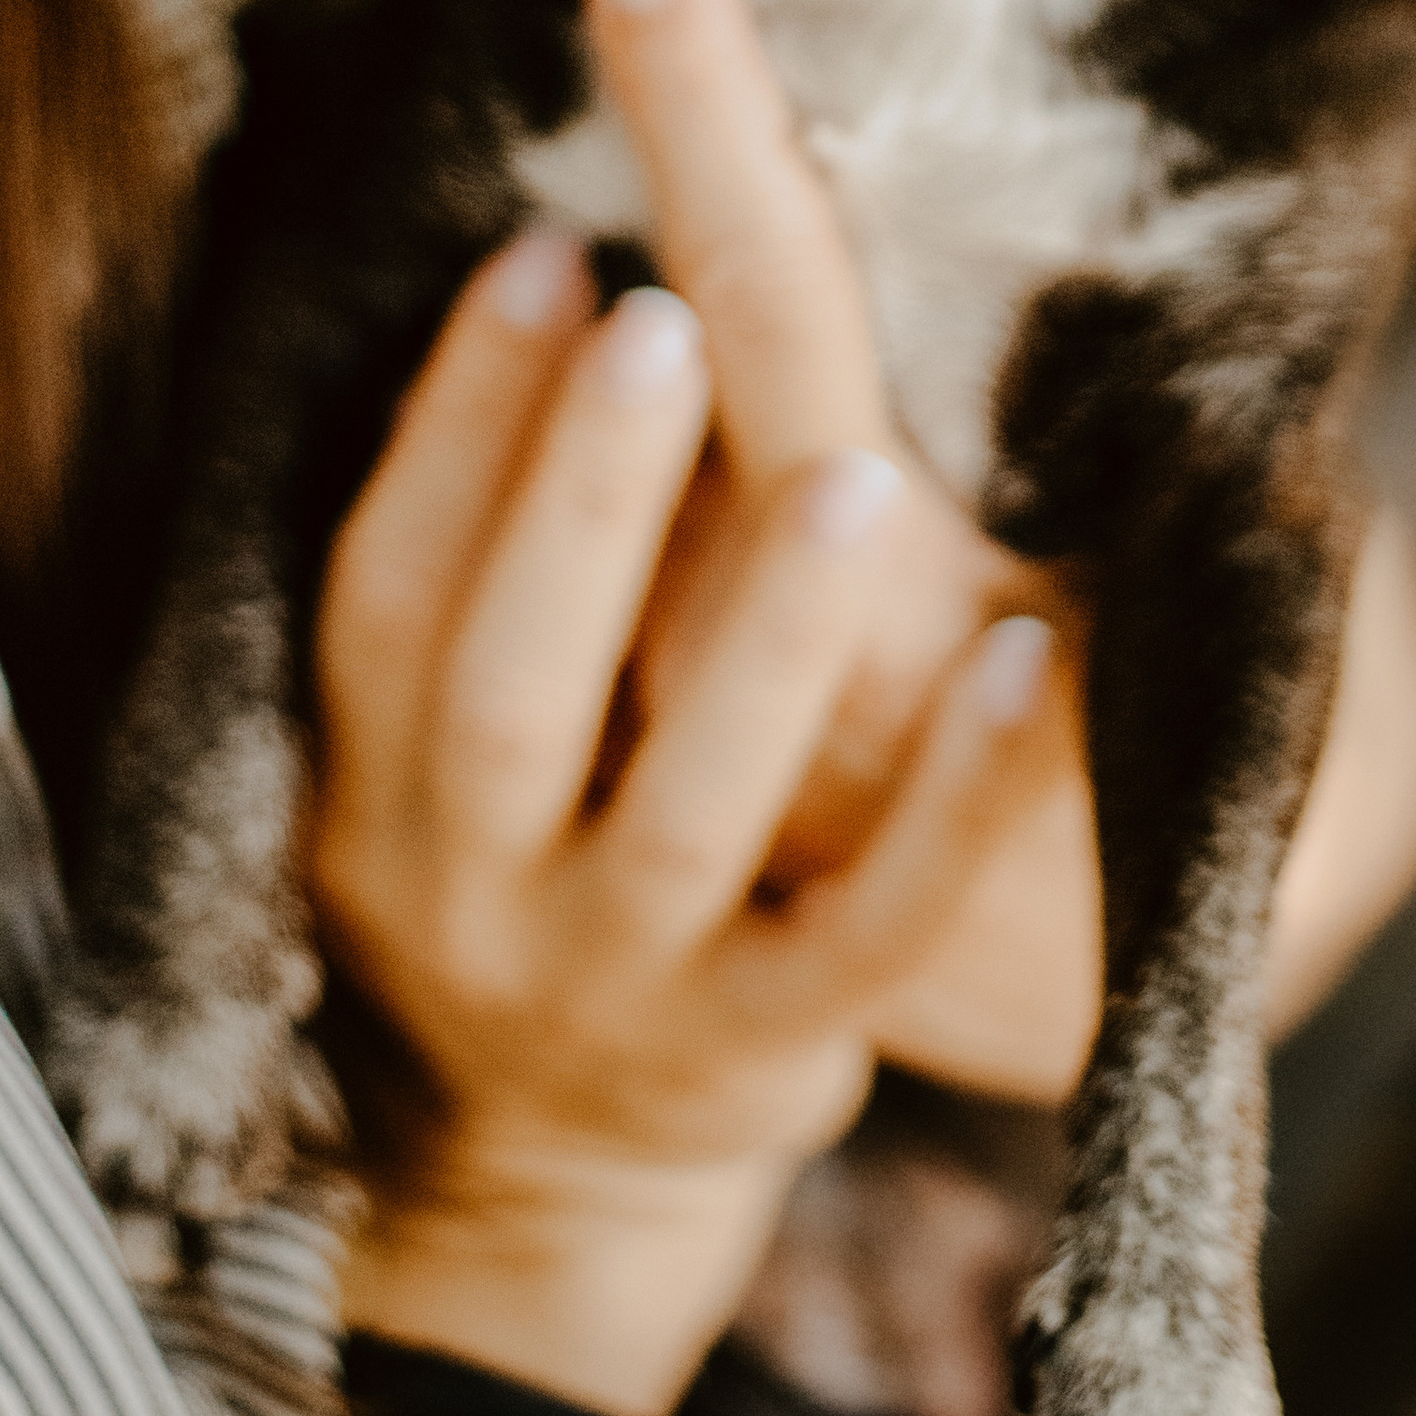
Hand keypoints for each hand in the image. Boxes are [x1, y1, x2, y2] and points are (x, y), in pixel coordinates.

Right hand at [307, 0, 1065, 1415]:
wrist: (546, 1175)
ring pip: (690, 807)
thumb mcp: (443, 720)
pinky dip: (948, 803)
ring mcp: (619, 980)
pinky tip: (1039, 665)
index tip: (539, 241)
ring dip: (764, 636)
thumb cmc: (525, 838)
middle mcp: (467, 883)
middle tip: (658, 315)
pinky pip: (870, 928)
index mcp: (377, 767)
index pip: (387, 579)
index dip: (453, 419)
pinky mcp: (768, 1052)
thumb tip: (565, 241)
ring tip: (852, 475)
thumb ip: (484, 548)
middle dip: (578, 500)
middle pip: (506, 688)